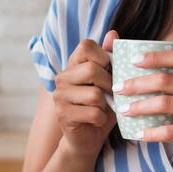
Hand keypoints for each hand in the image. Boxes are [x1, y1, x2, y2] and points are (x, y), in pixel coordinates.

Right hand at [51, 30, 117, 156]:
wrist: (88, 138)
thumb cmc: (102, 107)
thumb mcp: (110, 81)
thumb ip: (110, 58)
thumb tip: (113, 33)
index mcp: (73, 65)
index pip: (86, 45)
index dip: (103, 56)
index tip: (108, 70)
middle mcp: (62, 77)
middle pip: (93, 69)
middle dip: (109, 84)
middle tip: (111, 94)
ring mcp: (60, 96)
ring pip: (95, 94)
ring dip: (107, 105)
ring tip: (103, 109)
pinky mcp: (62, 114)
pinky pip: (93, 113)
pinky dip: (102, 119)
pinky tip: (97, 121)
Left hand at [117, 50, 172, 165]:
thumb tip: (160, 77)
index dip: (154, 56)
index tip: (134, 59)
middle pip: (163, 79)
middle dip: (136, 83)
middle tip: (118, 88)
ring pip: (163, 103)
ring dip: (139, 106)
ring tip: (124, 110)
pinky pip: (171, 131)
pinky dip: (152, 133)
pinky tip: (140, 134)